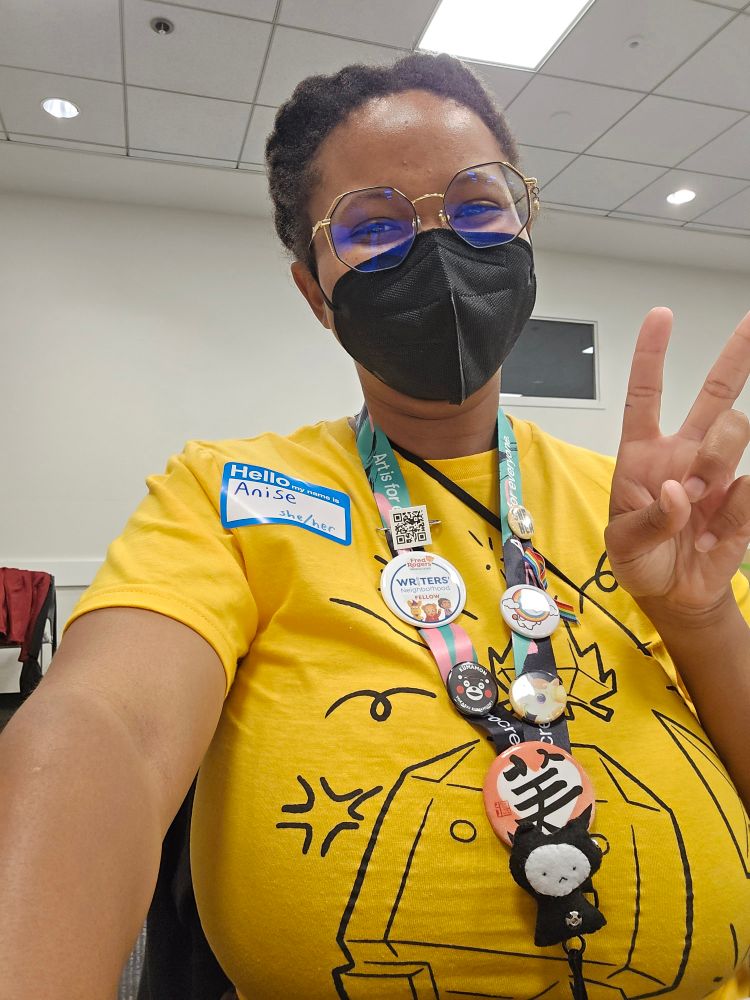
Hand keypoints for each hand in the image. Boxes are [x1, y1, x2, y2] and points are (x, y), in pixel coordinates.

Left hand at [605, 307, 749, 621]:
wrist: (673, 594)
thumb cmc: (641, 560)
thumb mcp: (623, 544)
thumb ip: (648, 519)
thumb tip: (680, 492)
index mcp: (644, 454)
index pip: (647, 396)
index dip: (652, 355)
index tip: (661, 316)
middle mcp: (685, 453)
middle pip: (715, 394)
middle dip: (736, 355)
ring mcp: (718, 473)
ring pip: (734, 432)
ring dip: (715, 462)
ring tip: (696, 498)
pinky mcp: (743, 501)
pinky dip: (730, 512)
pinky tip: (710, 534)